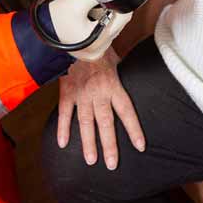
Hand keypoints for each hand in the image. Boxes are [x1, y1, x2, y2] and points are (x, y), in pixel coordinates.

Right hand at [46, 0, 132, 61]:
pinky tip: (87, 25)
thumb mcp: (77, 2)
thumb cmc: (55, 18)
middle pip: (118, 25)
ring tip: (87, 16)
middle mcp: (98, 51)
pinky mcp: (92, 55)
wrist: (40, 32)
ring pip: (111, 30)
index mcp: (97, 41)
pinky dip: (99, 28)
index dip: (120, 4)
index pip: (123, 18)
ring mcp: (95, 55)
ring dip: (104, 20)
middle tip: (93, 6)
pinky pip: (104, 38)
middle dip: (109, 12)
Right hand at [56, 48, 145, 169]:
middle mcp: (98, 93)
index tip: (140, 146)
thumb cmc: (99, 48)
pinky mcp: (66, 92)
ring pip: (85, 123)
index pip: (126, 111)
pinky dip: (62, 128)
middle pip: (106, 123)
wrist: (77, 37)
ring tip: (91, 161)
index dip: (133, 129)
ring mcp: (81, 94)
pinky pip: (64, 113)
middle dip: (109, 145)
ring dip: (88, 143)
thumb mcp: (117, 59)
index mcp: (113, 85)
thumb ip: (122, 73)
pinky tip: (63, 144)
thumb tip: (133, 77)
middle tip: (111, 165)